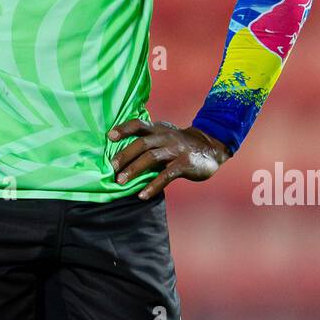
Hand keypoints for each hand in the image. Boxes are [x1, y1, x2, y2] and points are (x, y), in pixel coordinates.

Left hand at [107, 120, 230, 199]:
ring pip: (151, 158)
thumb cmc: (180, 145)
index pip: (138, 124)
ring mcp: (176, 149)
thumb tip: (120, 156)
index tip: (109, 136)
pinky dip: (153, 186)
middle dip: (125, 155)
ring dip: (134, 170)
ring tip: (120, 182)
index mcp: (158, 129)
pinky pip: (166, 175)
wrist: (210, 148)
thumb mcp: (164, 137)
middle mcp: (166, 136)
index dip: (124, 129)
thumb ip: (147, 142)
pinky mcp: (185, 164)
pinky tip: (142, 195)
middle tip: (111, 168)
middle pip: (142, 144)